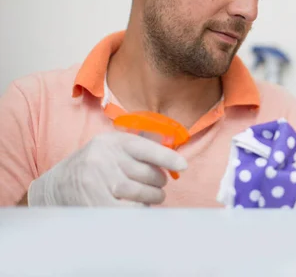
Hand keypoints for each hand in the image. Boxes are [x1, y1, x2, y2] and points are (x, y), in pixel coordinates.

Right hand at [28, 131, 187, 206]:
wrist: (55, 186)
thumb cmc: (94, 166)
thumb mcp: (112, 149)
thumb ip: (140, 151)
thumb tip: (175, 161)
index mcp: (112, 142)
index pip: (146, 148)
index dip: (167, 157)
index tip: (183, 166)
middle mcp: (104, 159)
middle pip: (149, 174)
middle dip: (159, 182)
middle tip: (157, 185)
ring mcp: (98, 182)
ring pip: (142, 194)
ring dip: (152, 198)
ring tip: (150, 196)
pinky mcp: (95, 203)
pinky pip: (131, 210)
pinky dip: (139, 210)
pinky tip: (137, 206)